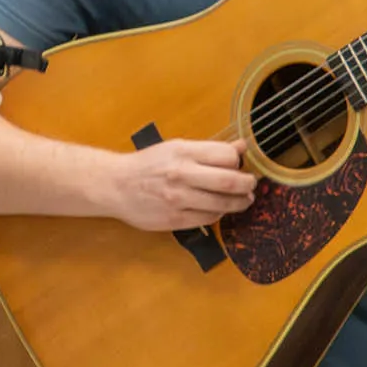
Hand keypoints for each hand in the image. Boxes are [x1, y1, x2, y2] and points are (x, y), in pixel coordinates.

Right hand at [108, 138, 258, 231]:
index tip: (242, 165)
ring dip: (239, 203)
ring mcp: (178, 199)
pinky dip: (219, 213)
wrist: (116, 185)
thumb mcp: (176, 148)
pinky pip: (208, 218)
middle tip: (251, 185)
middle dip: (248, 184)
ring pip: (222, 204)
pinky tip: (219, 209)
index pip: (226, 156)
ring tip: (243, 200)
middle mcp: (181, 174)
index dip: (239, 161)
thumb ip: (208, 150)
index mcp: (182, 152)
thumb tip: (241, 148)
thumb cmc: (147, 165)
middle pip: (230, 181)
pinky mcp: (174, 219)